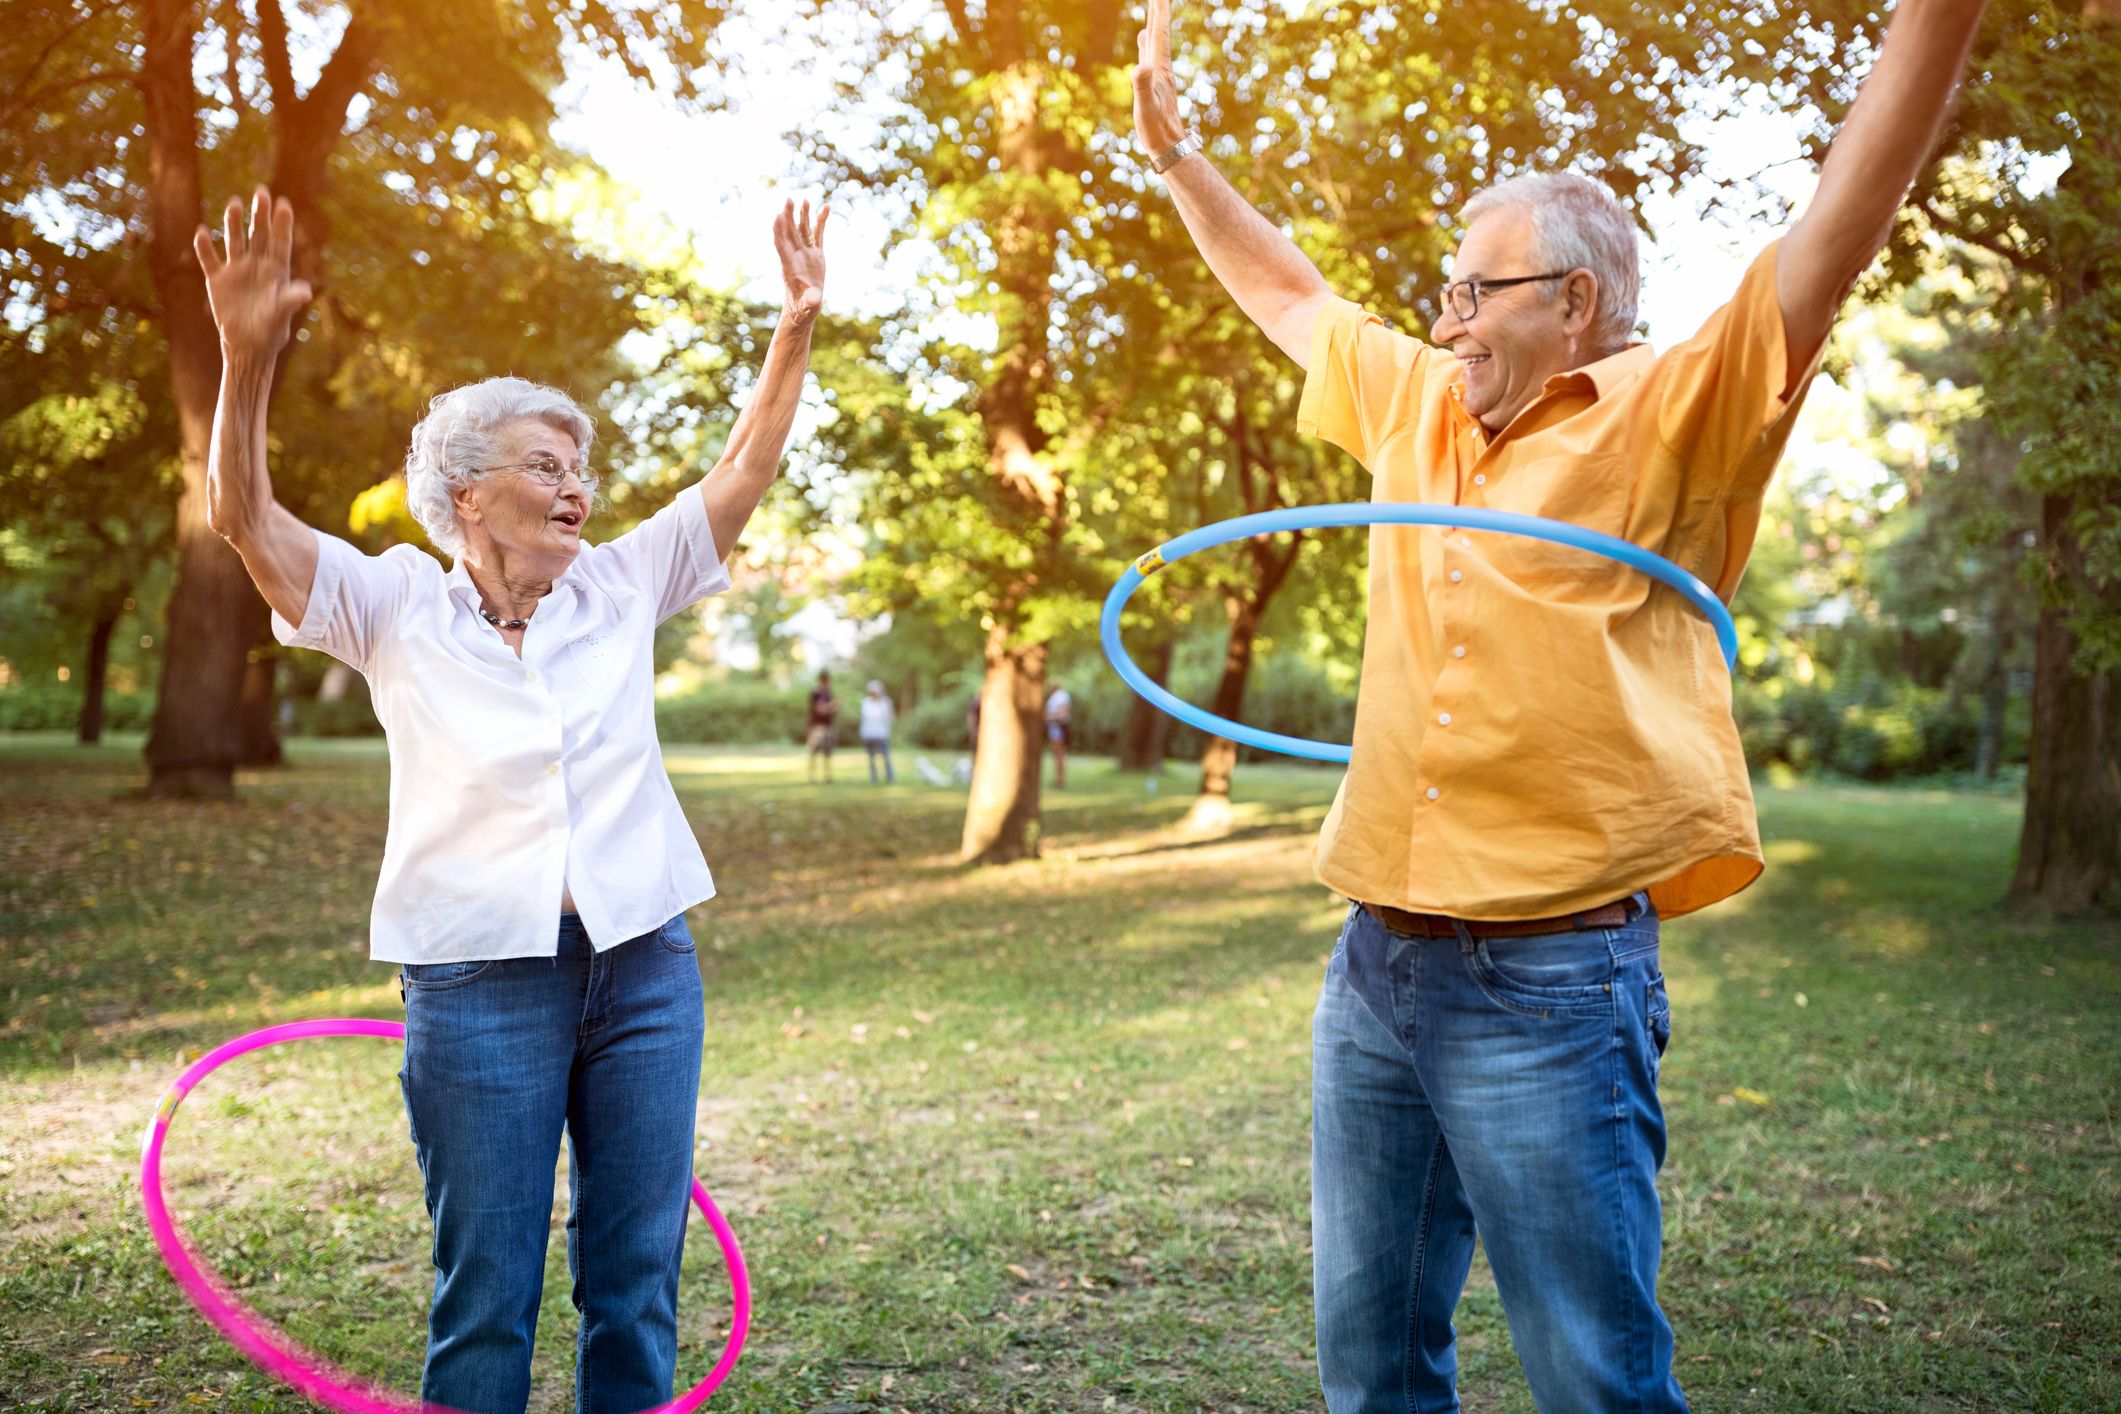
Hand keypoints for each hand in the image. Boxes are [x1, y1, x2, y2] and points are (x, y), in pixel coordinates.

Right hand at [192, 187, 311, 357]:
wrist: (248, 345)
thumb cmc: (271, 330)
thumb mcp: (282, 314)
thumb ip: (291, 300)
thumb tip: (306, 291)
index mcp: (276, 271)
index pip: (280, 242)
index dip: (281, 224)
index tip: (283, 203)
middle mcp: (257, 265)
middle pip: (258, 234)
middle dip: (259, 214)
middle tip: (261, 191)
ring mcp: (236, 270)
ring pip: (235, 240)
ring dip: (233, 223)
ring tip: (235, 203)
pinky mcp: (218, 280)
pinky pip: (210, 259)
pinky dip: (205, 247)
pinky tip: (202, 231)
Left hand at [773, 198, 828, 322]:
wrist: (805, 307)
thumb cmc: (803, 308)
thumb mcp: (807, 306)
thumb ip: (810, 300)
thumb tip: (815, 298)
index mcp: (789, 267)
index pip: (782, 246)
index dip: (779, 232)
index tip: (777, 217)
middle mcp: (796, 257)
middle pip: (790, 233)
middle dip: (789, 217)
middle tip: (788, 200)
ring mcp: (806, 254)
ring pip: (803, 230)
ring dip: (803, 215)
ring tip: (805, 200)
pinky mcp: (816, 254)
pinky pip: (818, 234)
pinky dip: (820, 222)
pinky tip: (825, 208)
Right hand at [1133, 0, 1187, 156]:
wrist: (1170, 147)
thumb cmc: (1156, 130)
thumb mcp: (1146, 107)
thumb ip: (1143, 86)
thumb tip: (1140, 67)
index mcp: (1159, 68)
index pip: (1159, 33)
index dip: (1159, 12)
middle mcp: (1161, 67)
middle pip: (1159, 32)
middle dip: (1158, 10)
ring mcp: (1158, 74)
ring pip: (1154, 41)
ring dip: (1153, 23)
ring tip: (1152, 7)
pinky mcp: (1154, 83)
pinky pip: (1149, 54)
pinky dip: (1146, 42)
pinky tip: (1142, 38)